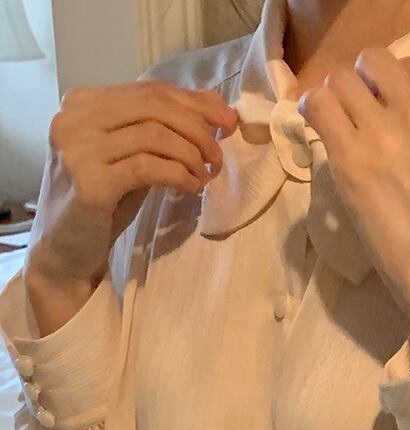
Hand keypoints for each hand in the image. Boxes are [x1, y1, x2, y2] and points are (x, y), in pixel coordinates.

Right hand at [25, 79, 237, 292]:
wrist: (67, 246)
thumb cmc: (105, 199)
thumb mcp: (135, 155)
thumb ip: (164, 128)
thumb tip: (215, 102)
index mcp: (84, 102)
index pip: (150, 90)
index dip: (195, 103)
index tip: (228, 121)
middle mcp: (75, 118)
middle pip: (154, 107)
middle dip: (197, 129)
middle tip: (218, 156)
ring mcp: (79, 149)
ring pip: (154, 135)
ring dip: (191, 156)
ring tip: (205, 176)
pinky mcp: (90, 182)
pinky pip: (149, 168)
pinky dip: (178, 175)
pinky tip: (191, 188)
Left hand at [296, 47, 409, 364]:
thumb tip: (396, 125)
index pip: (409, 68)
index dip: (387, 89)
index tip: (379, 114)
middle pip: (373, 62)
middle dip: (359, 85)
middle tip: (353, 120)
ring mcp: (386, 130)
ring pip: (340, 79)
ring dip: (333, 101)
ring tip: (334, 132)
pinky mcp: (353, 157)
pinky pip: (318, 106)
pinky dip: (310, 114)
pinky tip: (314, 134)